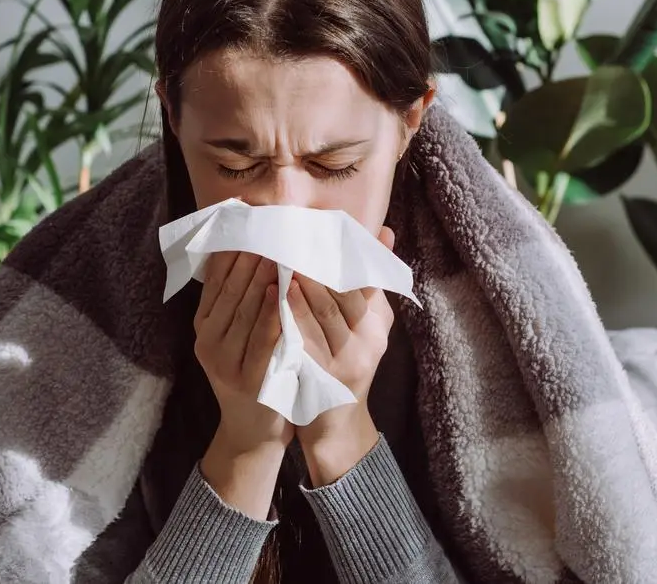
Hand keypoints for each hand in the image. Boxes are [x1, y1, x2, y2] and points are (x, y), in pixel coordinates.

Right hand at [193, 251, 289, 518]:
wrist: (253, 430)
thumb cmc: (255, 371)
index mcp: (205, 324)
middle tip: (270, 226)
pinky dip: (269, 314)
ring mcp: (223, 360)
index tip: (251, 219)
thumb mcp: (240, 334)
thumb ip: (242, 298)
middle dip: (251, 256)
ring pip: (242, 310)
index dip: (233, 248)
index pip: (216, 278)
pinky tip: (281, 293)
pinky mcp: (245, 379)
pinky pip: (259, 339)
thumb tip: (258, 249)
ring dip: (260, 278)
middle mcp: (207, 339)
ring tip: (278, 250)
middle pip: (230, 289)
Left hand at [288, 226, 396, 485]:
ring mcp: (341, 365)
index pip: (363, 288)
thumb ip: (369, 284)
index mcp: (377, 330)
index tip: (321, 237)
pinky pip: (301, 344)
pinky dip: (287, 319)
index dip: (342, 261)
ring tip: (279, 265)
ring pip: (320, 320)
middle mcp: (365, 347)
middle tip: (291, 243)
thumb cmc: (349, 362)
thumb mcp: (369, 325)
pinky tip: (272, 300)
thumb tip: (383, 232)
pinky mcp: (318, 379)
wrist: (335, 423)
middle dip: (315, 271)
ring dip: (298, 291)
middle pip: (340, 301)